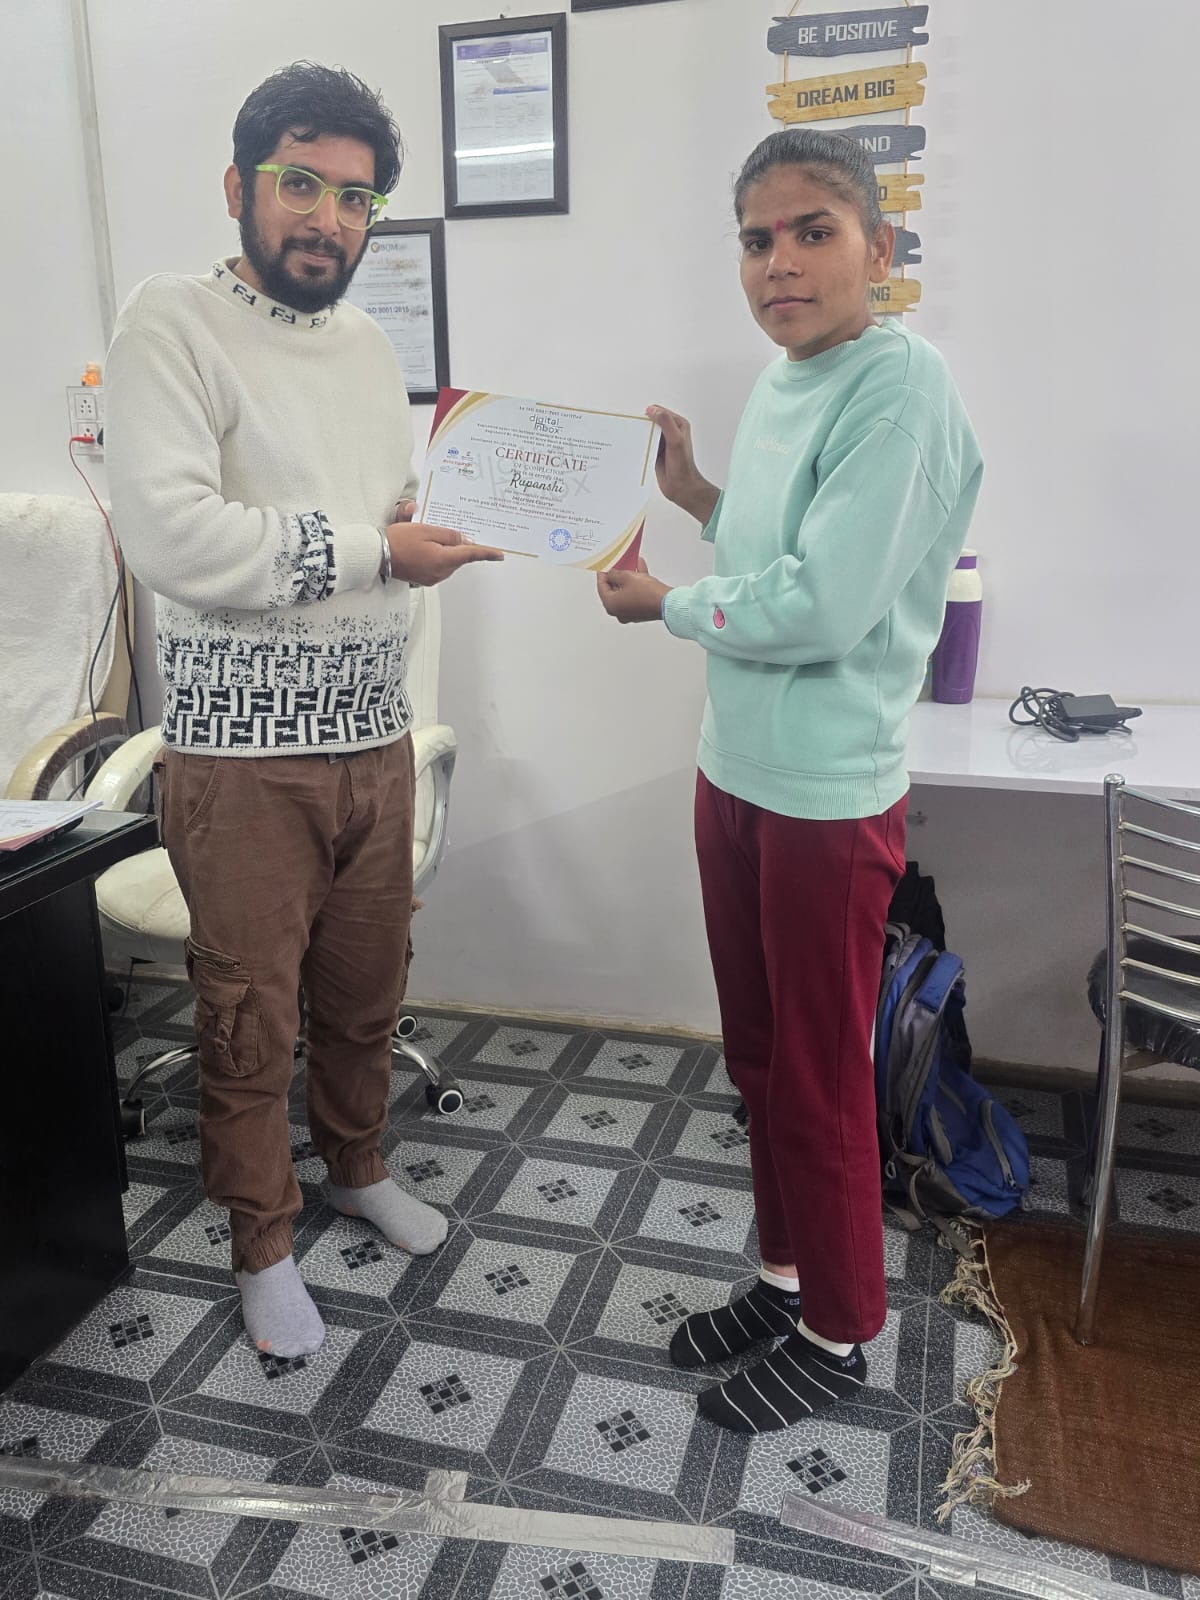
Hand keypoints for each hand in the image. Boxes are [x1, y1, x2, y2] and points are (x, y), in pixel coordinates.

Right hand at [386, 503, 503, 584]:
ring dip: (442, 550)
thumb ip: (449, 535)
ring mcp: (431, 578)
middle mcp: (440, 573)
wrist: (376, 555)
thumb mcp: (426, 530)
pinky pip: (437, 566)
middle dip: (454, 545)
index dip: (486, 554)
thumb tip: (464, 541)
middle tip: (437, 532)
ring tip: (423, 540)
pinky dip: (434, 556)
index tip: (499, 555)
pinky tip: (421, 548)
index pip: (471, 555)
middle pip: (458, 558)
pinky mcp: (424, 579)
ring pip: (447, 562)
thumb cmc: (398, 541)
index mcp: (443, 560)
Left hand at [596, 557, 671, 623]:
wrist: (667, 603)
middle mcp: (618, 612)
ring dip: (628, 578)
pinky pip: (634, 595)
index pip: (601, 587)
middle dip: (617, 575)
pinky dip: (636, 584)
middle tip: (617, 565)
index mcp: (611, 605)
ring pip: (625, 591)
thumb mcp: (627, 576)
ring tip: (631, 564)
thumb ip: (615, 574)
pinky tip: (640, 571)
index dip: (603, 574)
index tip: (604, 567)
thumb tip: (612, 574)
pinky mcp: (640, 610)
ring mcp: (630, 612)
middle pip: (613, 590)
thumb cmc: (647, 594)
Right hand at [646, 406, 720, 524]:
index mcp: (678, 424)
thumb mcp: (675, 440)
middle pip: (651, 422)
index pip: (660, 412)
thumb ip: (665, 423)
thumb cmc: (683, 466)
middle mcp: (671, 432)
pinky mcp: (656, 452)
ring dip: (640, 436)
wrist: (682, 487)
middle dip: (643, 425)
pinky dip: (640, 446)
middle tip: (638, 432)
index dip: (649, 415)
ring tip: (637, 441)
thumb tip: (652, 410)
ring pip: (646, 433)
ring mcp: (663, 442)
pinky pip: (645, 444)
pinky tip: (638, 450)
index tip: (642, 422)